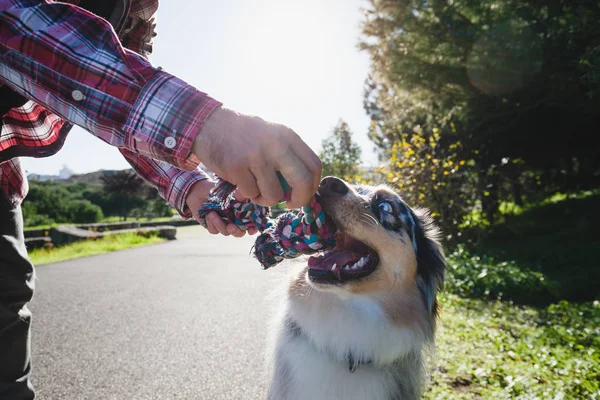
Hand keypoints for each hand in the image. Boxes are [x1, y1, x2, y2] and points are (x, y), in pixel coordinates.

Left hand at [186, 179, 258, 237]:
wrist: (198, 191)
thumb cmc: (215, 189)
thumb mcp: (227, 191)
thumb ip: (237, 194)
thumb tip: (246, 196)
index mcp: (241, 211)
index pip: (251, 222)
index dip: (253, 228)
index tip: (251, 230)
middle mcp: (234, 219)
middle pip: (240, 232)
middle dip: (236, 231)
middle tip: (231, 227)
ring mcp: (223, 224)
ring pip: (226, 232)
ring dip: (220, 224)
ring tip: (212, 214)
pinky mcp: (212, 226)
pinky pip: (214, 231)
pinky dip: (211, 224)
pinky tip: (208, 215)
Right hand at [193, 107, 321, 208]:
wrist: (209, 124)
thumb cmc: (244, 135)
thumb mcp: (272, 135)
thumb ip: (288, 156)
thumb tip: (304, 188)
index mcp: (288, 136)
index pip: (314, 166)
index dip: (312, 186)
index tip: (303, 193)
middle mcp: (276, 144)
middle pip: (303, 182)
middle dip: (299, 200)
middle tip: (288, 204)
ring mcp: (256, 156)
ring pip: (274, 195)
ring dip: (265, 199)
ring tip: (254, 189)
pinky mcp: (237, 167)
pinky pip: (251, 194)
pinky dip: (246, 194)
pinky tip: (239, 182)